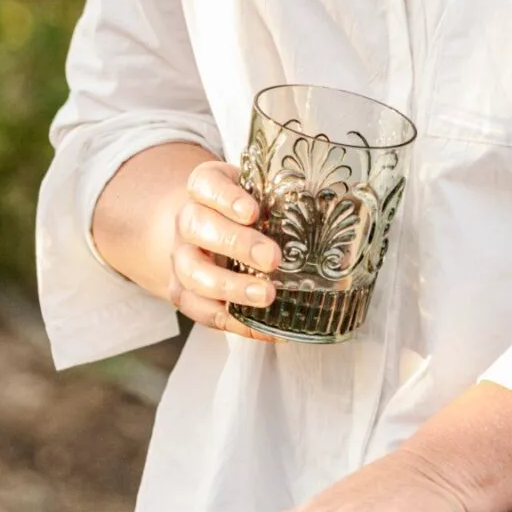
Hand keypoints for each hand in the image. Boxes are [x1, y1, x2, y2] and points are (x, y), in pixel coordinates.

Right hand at [168, 156, 281, 335]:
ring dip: (230, 287)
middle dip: (236, 244)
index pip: (206, 184)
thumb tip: (330, 209)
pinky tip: (264, 327)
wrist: (201, 228)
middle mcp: (187, 221)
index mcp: (204, 189)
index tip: (253, 211)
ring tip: (266, 295)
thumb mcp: (256, 190)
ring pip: (192, 273)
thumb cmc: (239, 209)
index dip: (226, 198)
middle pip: (198, 227)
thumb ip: (278, 196)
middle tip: (272, 258)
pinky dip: (234, 322)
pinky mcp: (184, 292)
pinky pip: (202, 311)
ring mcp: (181, 258)